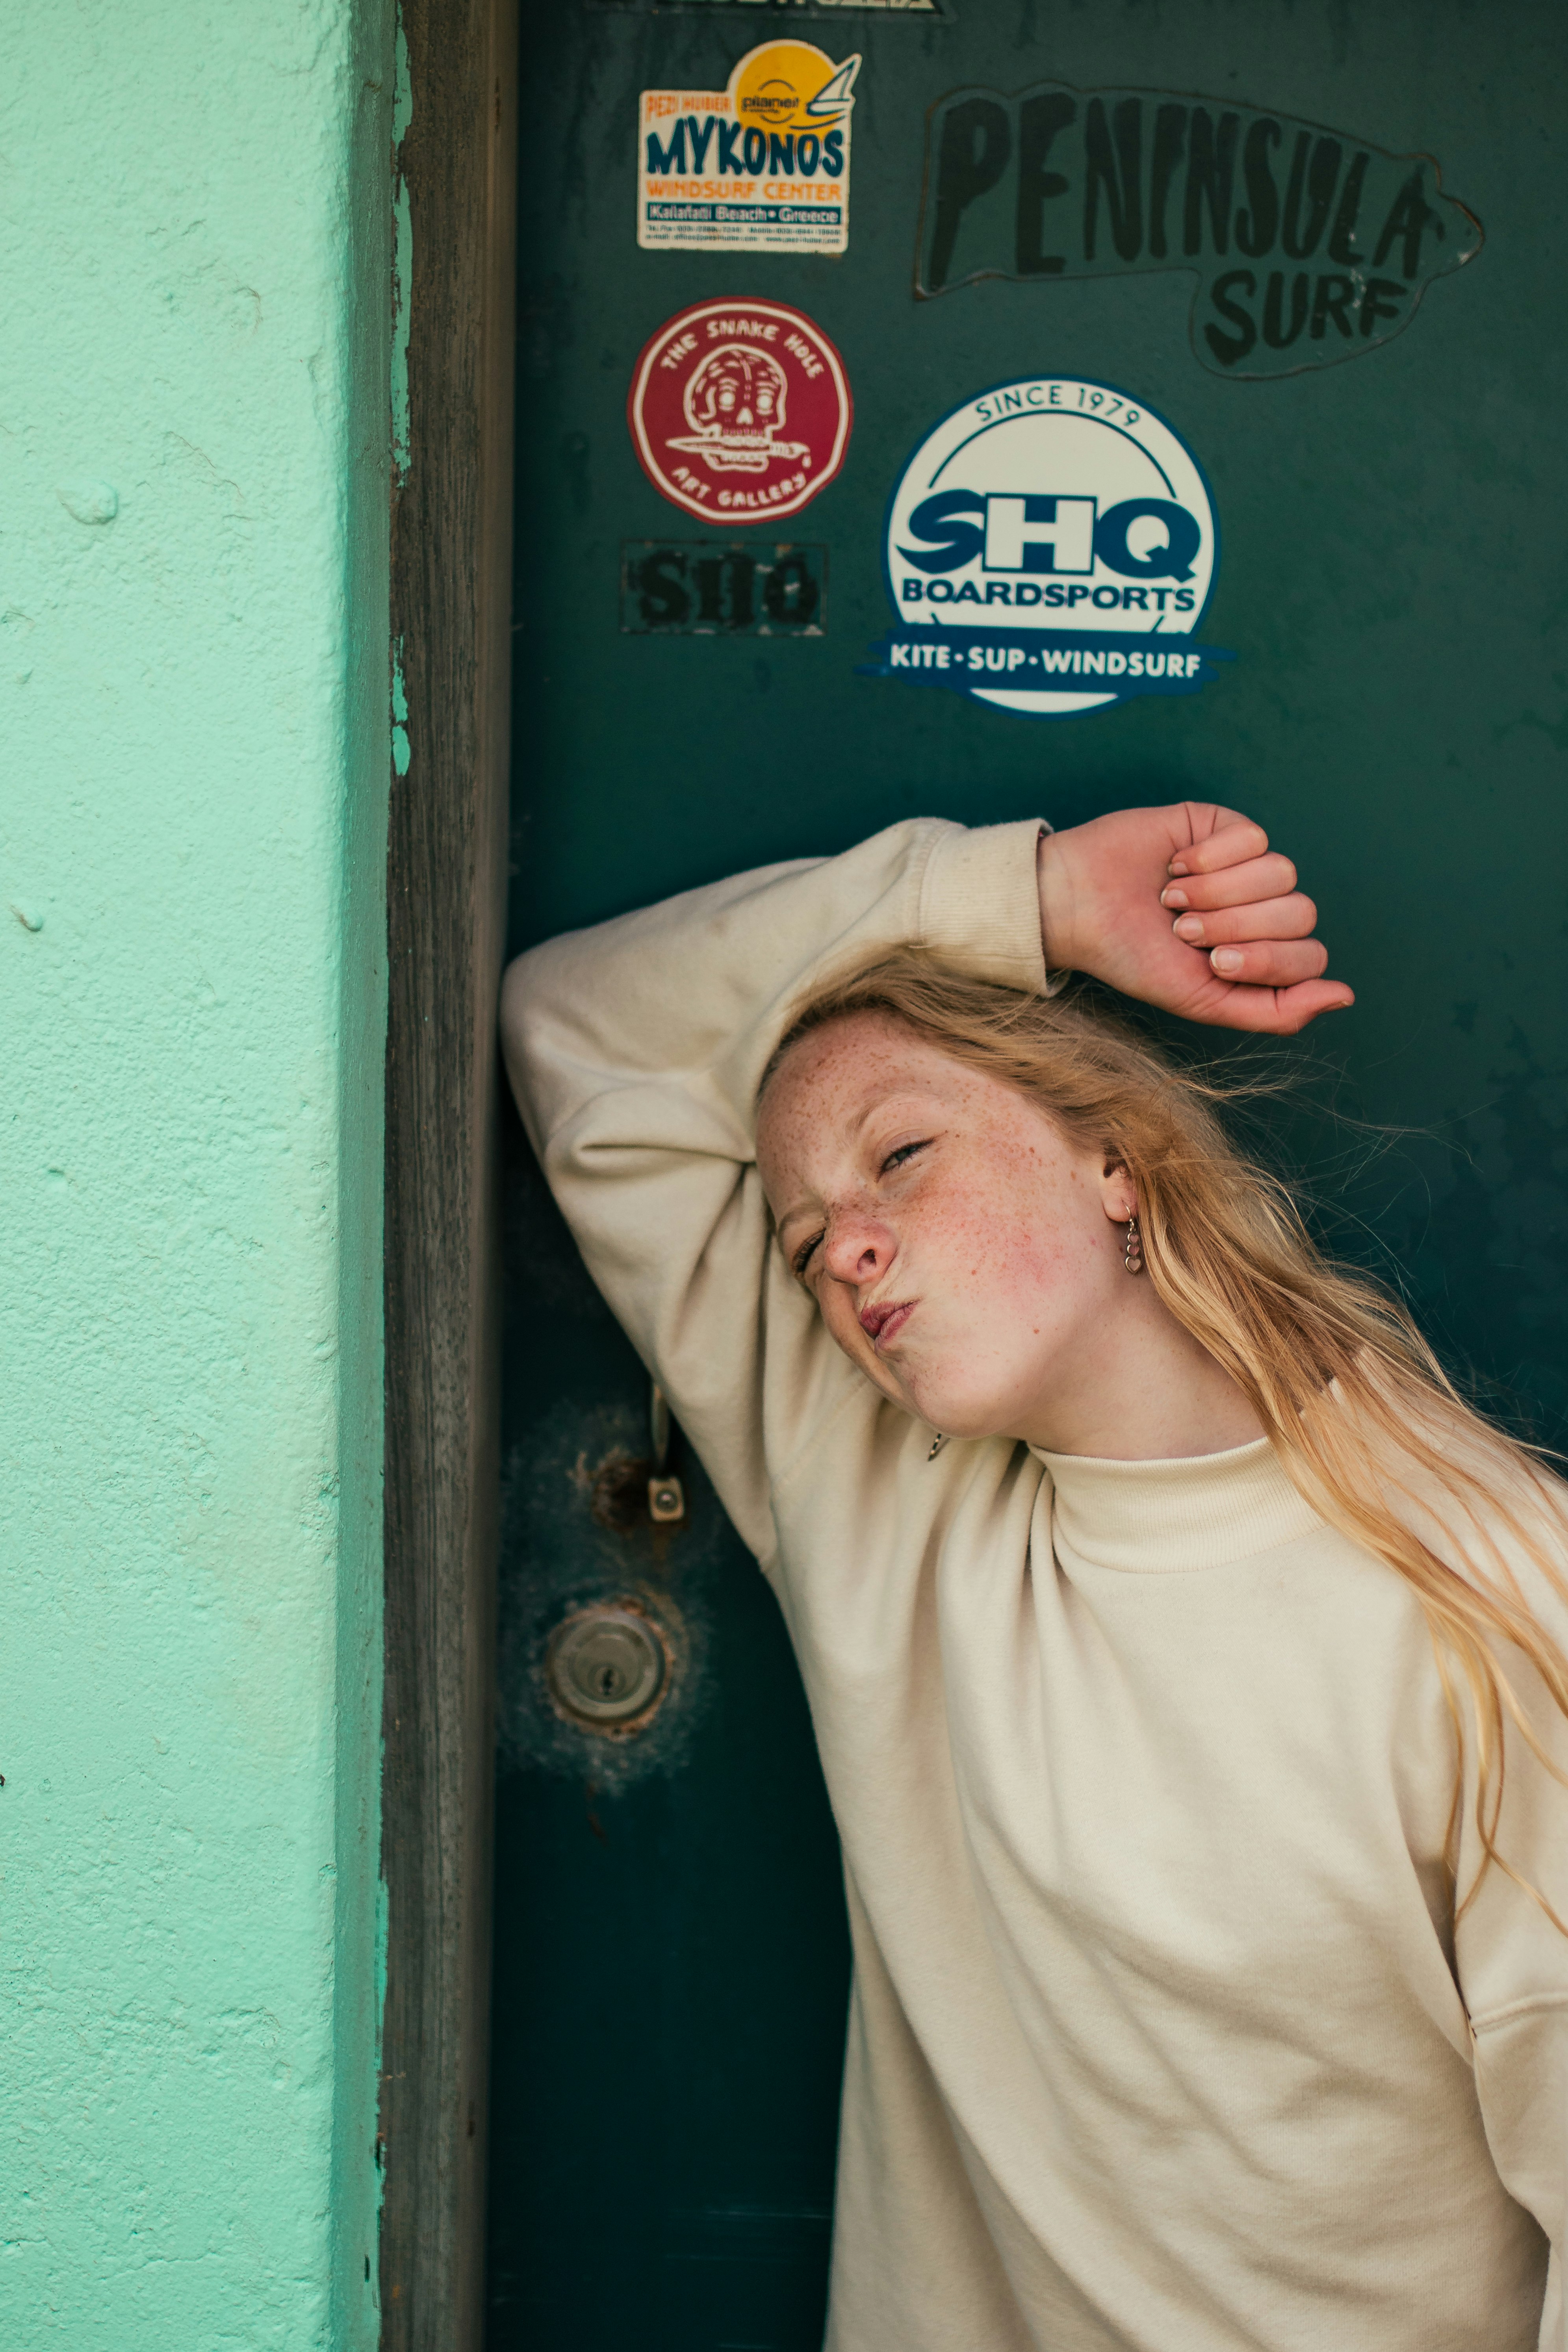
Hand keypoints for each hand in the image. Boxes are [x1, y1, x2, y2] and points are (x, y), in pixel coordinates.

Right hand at [1036, 803, 1353, 1033]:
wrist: (1077, 906)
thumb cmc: (1133, 957)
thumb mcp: (1203, 1001)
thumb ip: (1275, 1011)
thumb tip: (1344, 996)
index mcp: (1263, 955)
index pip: (1309, 955)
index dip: (1264, 958)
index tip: (1211, 960)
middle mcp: (1263, 910)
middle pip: (1300, 913)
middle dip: (1235, 925)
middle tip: (1182, 928)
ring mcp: (1249, 866)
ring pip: (1280, 873)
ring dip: (1218, 891)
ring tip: (1173, 897)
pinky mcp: (1228, 827)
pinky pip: (1253, 838)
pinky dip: (1209, 857)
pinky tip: (1176, 865)